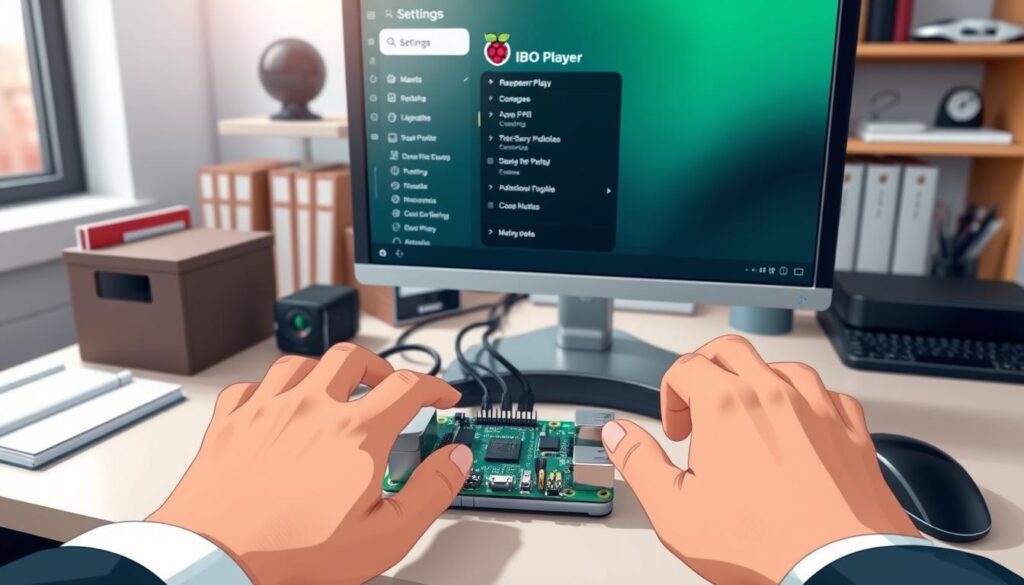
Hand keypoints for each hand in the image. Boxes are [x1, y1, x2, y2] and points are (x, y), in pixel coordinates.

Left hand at [148, 343, 472, 584]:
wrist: (216, 561)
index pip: (409, 387)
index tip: (440, 397)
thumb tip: (456, 460)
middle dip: (379, 367)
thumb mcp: (385, 536)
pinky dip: (270, 389)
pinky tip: (275, 404)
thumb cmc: (292, 554)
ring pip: (302, 363)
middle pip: (353, 359)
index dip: (434, 387)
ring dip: (325, 370)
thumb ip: (431, 491)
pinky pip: (251, 386)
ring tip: (334, 387)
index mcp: (356, 433)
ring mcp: (267, 411)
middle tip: (388, 385)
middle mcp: (312, 408)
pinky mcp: (230, 423)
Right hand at [601, 335, 916, 584]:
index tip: (675, 428)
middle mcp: (773, 394)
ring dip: (756, 383)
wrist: (838, 568)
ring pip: (780, 367)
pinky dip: (805, 404)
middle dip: (706, 370)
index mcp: (725, 405)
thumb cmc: (765, 544)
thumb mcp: (675, 510)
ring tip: (747, 421)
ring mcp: (817, 408)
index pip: (685, 367)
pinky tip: (797, 431)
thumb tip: (618, 434)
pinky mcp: (851, 430)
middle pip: (731, 350)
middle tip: (700, 405)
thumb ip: (638, 462)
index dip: (670, 396)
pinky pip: (827, 394)